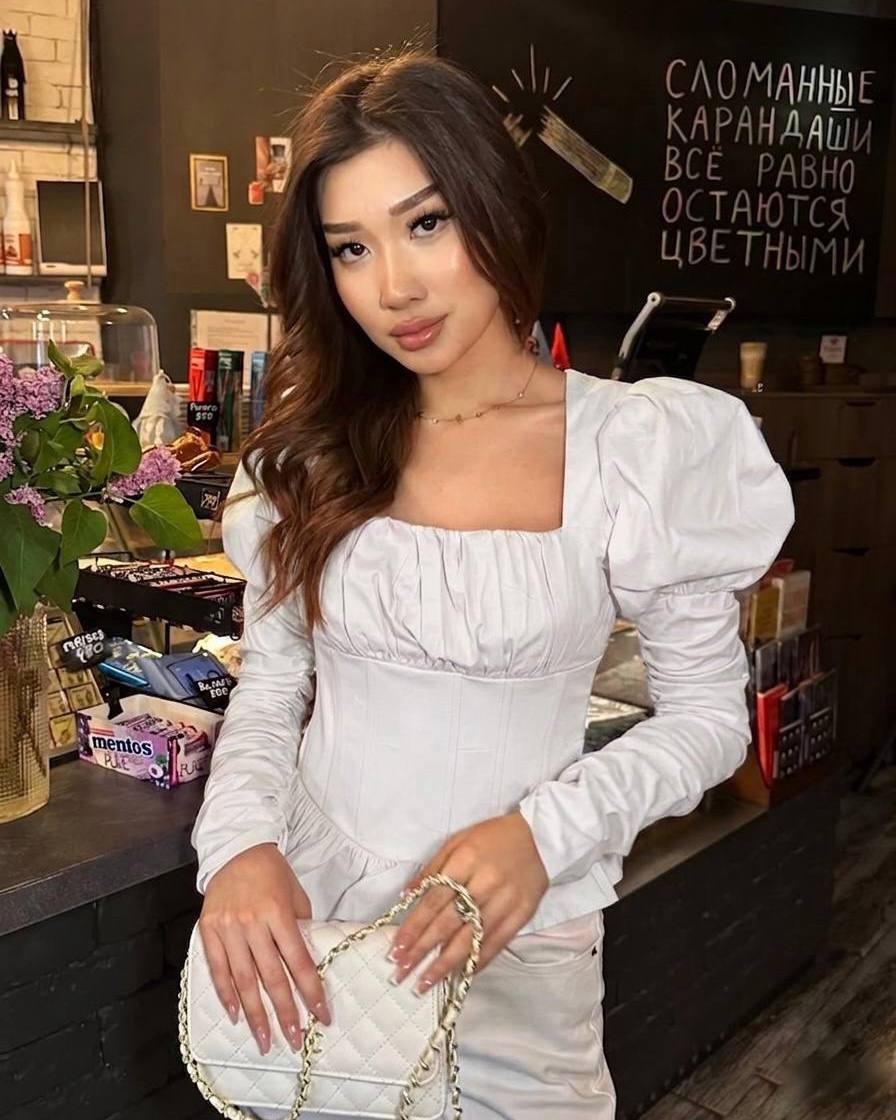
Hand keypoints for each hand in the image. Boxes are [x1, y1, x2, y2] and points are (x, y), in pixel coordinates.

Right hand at [198, 842, 330, 1056]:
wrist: (237, 849)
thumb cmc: (273, 873)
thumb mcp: (295, 895)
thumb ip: (300, 927)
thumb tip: (307, 963)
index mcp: (278, 913)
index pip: (299, 961)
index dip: (311, 991)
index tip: (321, 1015)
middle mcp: (252, 922)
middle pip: (271, 977)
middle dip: (284, 1012)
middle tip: (293, 1040)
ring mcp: (228, 928)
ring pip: (243, 979)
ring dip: (255, 1013)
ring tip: (264, 1039)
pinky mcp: (208, 929)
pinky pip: (217, 968)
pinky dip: (226, 994)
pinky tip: (235, 1015)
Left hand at [388, 811, 548, 994]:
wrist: (539, 838)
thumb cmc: (493, 837)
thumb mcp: (458, 841)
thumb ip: (433, 868)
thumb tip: (406, 895)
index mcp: (466, 861)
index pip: (434, 900)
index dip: (414, 926)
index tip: (396, 947)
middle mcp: (484, 884)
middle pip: (448, 923)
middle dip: (422, 950)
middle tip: (402, 971)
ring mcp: (505, 902)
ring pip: (471, 938)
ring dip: (445, 964)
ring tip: (425, 983)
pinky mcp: (521, 915)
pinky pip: (497, 943)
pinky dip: (478, 961)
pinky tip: (461, 975)